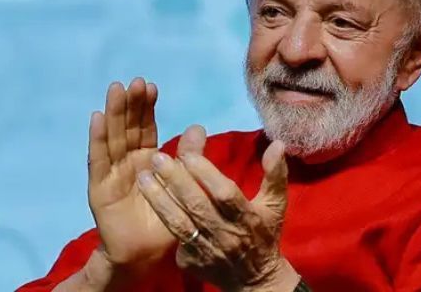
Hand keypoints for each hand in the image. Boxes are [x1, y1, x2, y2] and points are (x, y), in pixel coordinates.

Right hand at [87, 79, 205, 279]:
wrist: (144, 256)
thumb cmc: (167, 223)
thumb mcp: (183, 187)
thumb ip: (189, 159)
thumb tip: (199, 127)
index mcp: (147, 160)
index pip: (146, 127)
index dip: (147, 107)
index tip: (151, 86)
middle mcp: (127, 161)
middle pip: (127, 127)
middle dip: (130, 104)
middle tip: (135, 82)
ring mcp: (111, 172)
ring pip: (112, 136)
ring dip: (113, 112)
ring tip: (116, 89)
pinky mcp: (99, 187)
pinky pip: (98, 159)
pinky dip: (97, 138)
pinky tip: (97, 118)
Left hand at [137, 137, 299, 291]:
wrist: (255, 282)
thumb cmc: (264, 235)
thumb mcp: (275, 206)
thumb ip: (275, 174)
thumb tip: (277, 144)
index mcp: (248, 218)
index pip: (225, 194)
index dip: (206, 174)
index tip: (187, 154)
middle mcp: (226, 234)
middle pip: (198, 206)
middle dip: (176, 181)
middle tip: (157, 158)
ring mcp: (207, 249)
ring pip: (180, 223)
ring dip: (159, 199)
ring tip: (143, 177)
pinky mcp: (192, 261)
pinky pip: (174, 239)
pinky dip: (161, 219)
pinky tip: (144, 201)